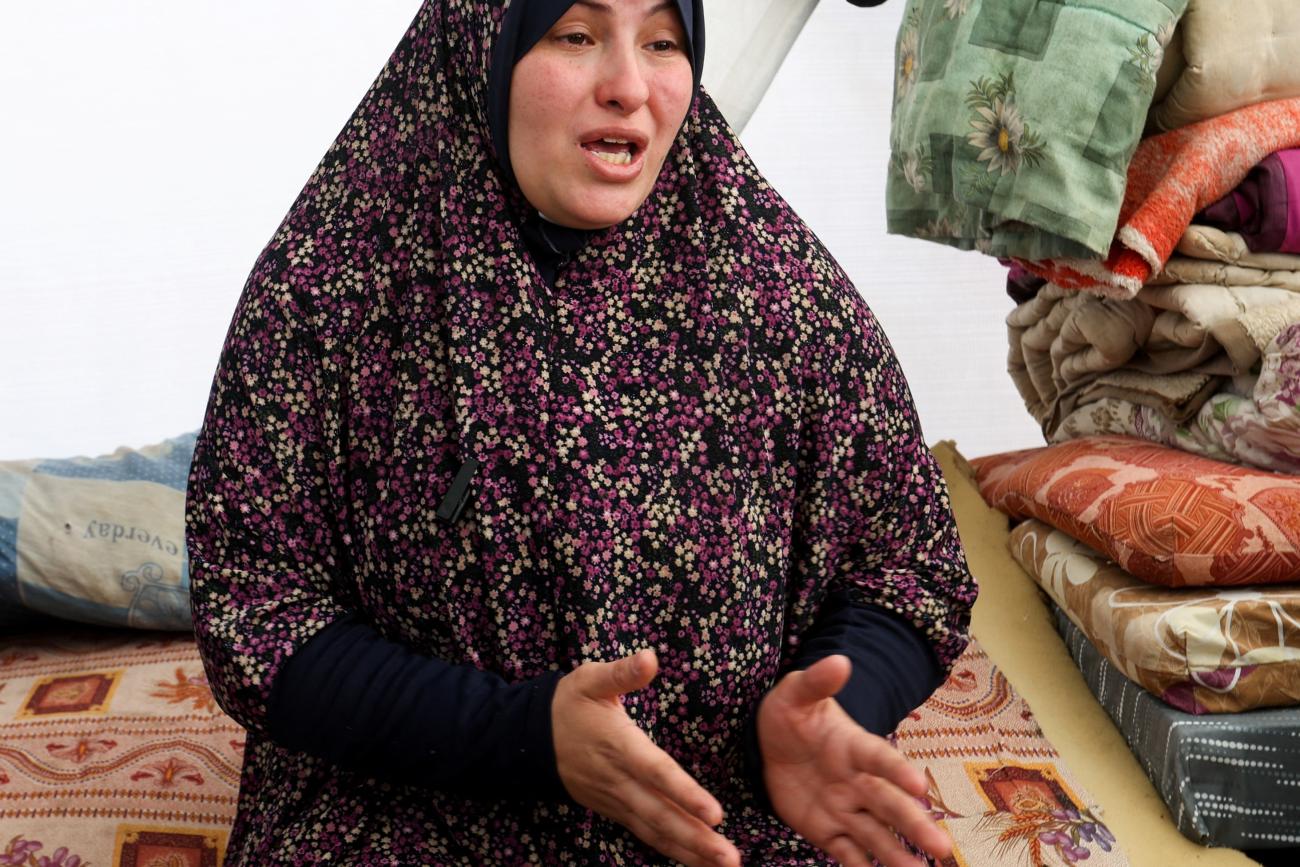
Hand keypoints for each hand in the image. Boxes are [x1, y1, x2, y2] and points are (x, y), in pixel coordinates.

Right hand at [552, 649, 740, 866]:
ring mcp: (615, 799)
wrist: (530, 738)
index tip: (715, 814)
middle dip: (697, 838)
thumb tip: (651, 657)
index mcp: (619, 746)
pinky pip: (646, 834)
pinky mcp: (614, 809)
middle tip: (730, 857)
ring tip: (724, 865)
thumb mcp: (591, 679)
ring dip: (690, 851)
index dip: (685, 794)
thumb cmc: (568, 704)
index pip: (657, 773)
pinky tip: (697, 860)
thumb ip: (622, 672)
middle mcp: (619, 780)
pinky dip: (672, 850)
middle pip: (661, 814)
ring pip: (655, 831)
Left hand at [757, 655, 951, 866]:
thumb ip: (817, 682)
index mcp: (855, 746)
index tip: (919, 786)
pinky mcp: (827, 831)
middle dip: (914, 825)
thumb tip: (839, 661)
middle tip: (940, 847)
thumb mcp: (796, 693)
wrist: (769, 743)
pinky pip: (847, 854)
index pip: (880, 758)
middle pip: (889, 805)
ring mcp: (845, 809)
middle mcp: (858, 782)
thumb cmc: (791, 714)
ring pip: (876, 836)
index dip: (898, 771)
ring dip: (897, 857)